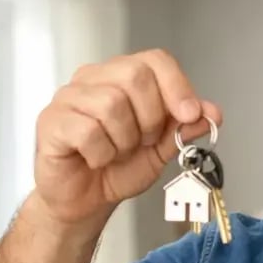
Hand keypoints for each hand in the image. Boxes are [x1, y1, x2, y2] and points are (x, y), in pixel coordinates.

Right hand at [32, 48, 222, 225]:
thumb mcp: (162, 150)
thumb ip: (184, 128)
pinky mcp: (51, 121)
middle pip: (134, 75)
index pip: (155, 60)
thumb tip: (211, 112)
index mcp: (122, 77)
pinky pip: (88, 131)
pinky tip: (96, 159)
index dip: (177, 86)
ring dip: (124, 140)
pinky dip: (101, 154)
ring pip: (111, 104)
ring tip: (116, 152)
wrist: (86, 202)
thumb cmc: (118, 170)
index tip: (189, 115)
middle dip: (150, 117)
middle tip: (144, 141)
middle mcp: (93, 79)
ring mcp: (69, 98)